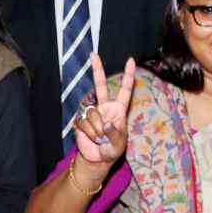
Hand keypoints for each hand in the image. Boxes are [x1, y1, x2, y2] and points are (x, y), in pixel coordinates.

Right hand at [74, 53, 134, 175]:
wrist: (97, 158)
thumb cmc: (112, 149)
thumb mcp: (119, 144)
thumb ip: (115, 134)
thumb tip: (107, 124)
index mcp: (119, 109)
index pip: (124, 90)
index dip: (127, 75)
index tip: (130, 60)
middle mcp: (105, 107)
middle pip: (100, 85)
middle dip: (97, 70)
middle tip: (94, 54)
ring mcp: (92, 112)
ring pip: (92, 113)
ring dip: (97, 129)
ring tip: (100, 137)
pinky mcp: (80, 119)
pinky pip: (83, 122)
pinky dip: (88, 133)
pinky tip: (92, 137)